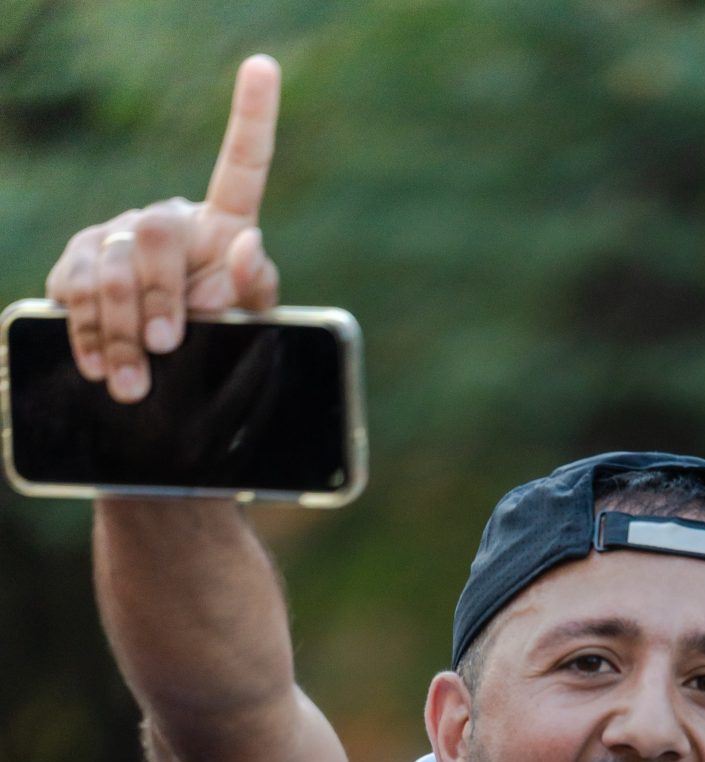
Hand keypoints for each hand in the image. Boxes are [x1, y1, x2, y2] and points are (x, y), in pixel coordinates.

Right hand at [46, 55, 280, 403]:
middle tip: (165, 346)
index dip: (253, 117)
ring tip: (131, 383)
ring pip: (112, 267)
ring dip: (120, 329)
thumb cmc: (215, 349)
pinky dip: (87, 331)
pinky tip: (97, 365)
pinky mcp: (78, 262)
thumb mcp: (247, 330)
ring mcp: (117, 236)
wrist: (160, 385)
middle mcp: (167, 220)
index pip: (242, 167)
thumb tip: (245, 244)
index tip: (264, 69)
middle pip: (155, 231)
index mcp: (222, 226)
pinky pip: (76, 287)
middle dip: (159, 294)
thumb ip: (253, 290)